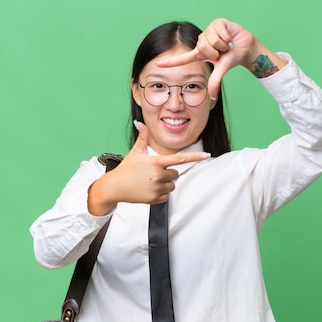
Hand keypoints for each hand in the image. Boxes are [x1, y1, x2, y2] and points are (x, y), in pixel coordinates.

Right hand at [88, 121, 209, 214]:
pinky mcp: (155, 198)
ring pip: (172, 186)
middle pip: (176, 174)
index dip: (195, 157)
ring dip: (164, 184)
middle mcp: (158, 175)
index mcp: (156, 162)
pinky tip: (149, 190)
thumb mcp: (136, 152)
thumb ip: (143, 137)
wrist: (115, 186)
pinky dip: (160, 194)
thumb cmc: (126, 169)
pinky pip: (166, 196)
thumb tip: (141, 123)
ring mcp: (156, 188)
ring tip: (150, 182)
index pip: (179, 158)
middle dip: (168, 174)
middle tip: (153, 173)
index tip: (207, 155)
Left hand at [154, 19, 258, 97]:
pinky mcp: (217, 23)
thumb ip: (215, 81)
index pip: (183, 59)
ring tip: (227, 45)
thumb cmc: (232, 58)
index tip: (157, 64)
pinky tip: (230, 37)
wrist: (246, 48)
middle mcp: (202, 41)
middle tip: (223, 52)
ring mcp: (208, 31)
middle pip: (203, 47)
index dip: (170, 62)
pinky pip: (219, 32)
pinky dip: (227, 37)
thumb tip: (212, 96)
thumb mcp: (221, 70)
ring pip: (211, 40)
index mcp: (200, 54)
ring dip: (223, 45)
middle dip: (216, 52)